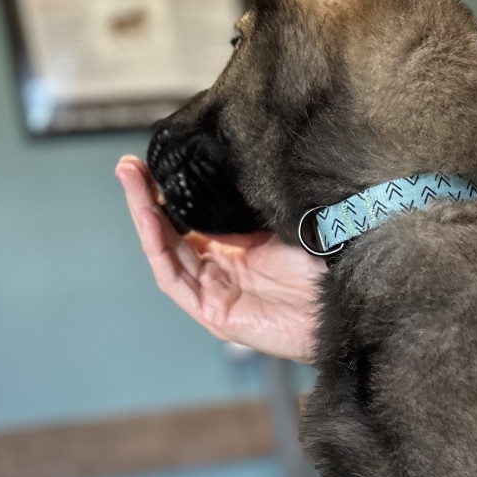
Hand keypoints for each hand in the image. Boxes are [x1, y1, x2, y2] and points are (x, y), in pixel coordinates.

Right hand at [116, 155, 323, 361]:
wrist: (347, 304)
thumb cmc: (328, 268)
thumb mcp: (284, 223)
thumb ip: (252, 203)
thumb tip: (226, 164)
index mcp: (243, 250)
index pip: (195, 219)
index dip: (172, 192)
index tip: (156, 161)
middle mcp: (226, 272)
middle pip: (173, 233)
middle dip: (148, 197)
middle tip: (129, 165)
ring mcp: (217, 293)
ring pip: (167, 251)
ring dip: (144, 215)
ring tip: (130, 179)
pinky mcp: (214, 315)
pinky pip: (174, 277)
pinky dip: (157, 245)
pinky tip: (148, 216)